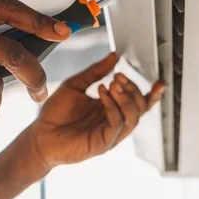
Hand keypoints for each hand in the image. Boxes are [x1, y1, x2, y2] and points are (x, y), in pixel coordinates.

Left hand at [27, 53, 164, 168]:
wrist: (39, 135)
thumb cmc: (55, 114)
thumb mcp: (76, 85)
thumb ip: (95, 72)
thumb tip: (113, 56)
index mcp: (111, 109)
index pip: (138, 102)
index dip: (152, 94)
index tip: (159, 81)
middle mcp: (114, 122)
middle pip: (140, 108)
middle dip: (133, 89)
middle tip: (119, 76)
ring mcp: (110, 134)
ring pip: (133, 117)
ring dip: (126, 98)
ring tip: (114, 83)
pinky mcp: (102, 142)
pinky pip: (116, 124)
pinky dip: (113, 107)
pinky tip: (102, 93)